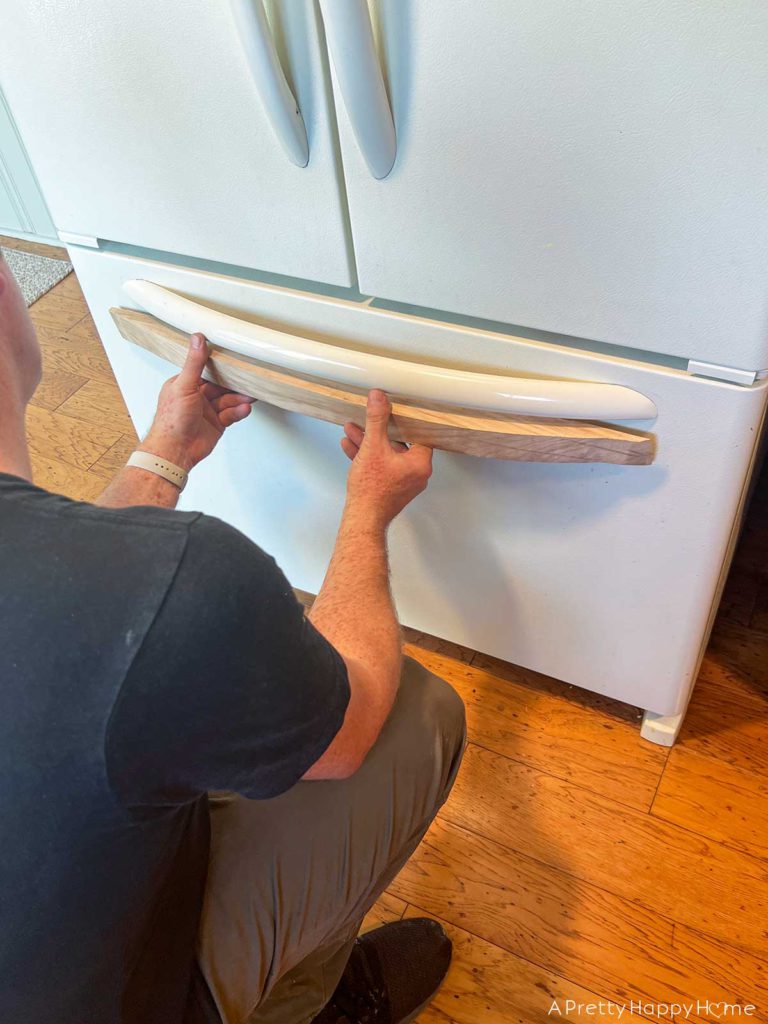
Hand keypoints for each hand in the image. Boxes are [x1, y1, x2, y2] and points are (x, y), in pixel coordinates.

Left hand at [140, 333, 253, 470]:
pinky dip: (238, 411)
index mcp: (185, 384)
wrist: (175, 450)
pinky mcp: (216, 424)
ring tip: (250, 396)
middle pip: (221, 385)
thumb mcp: (184, 385)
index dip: (220, 365)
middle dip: (235, 383)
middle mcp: (196, 397)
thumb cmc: (172, 420)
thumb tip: (197, 339)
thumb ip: (194, 363)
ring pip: (228, 400)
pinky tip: (245, 409)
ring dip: (239, 398)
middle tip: (249, 378)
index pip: (205, 370)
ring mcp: (207, 411)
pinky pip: (231, 414)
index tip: (234, 358)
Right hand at [341, 389, 432, 528]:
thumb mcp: (372, 446)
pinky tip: (350, 446)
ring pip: (386, 455)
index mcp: (420, 464)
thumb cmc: (371, 490)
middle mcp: (416, 474)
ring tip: (352, 430)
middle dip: (378, 431)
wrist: (362, 518)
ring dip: (369, 442)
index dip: (405, 421)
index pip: (418, 434)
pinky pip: (380, 467)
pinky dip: (368, 457)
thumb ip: (376, 420)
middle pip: (399, 443)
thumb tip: (378, 398)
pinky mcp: (390, 489)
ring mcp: (403, 483)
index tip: (396, 410)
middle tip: (368, 419)